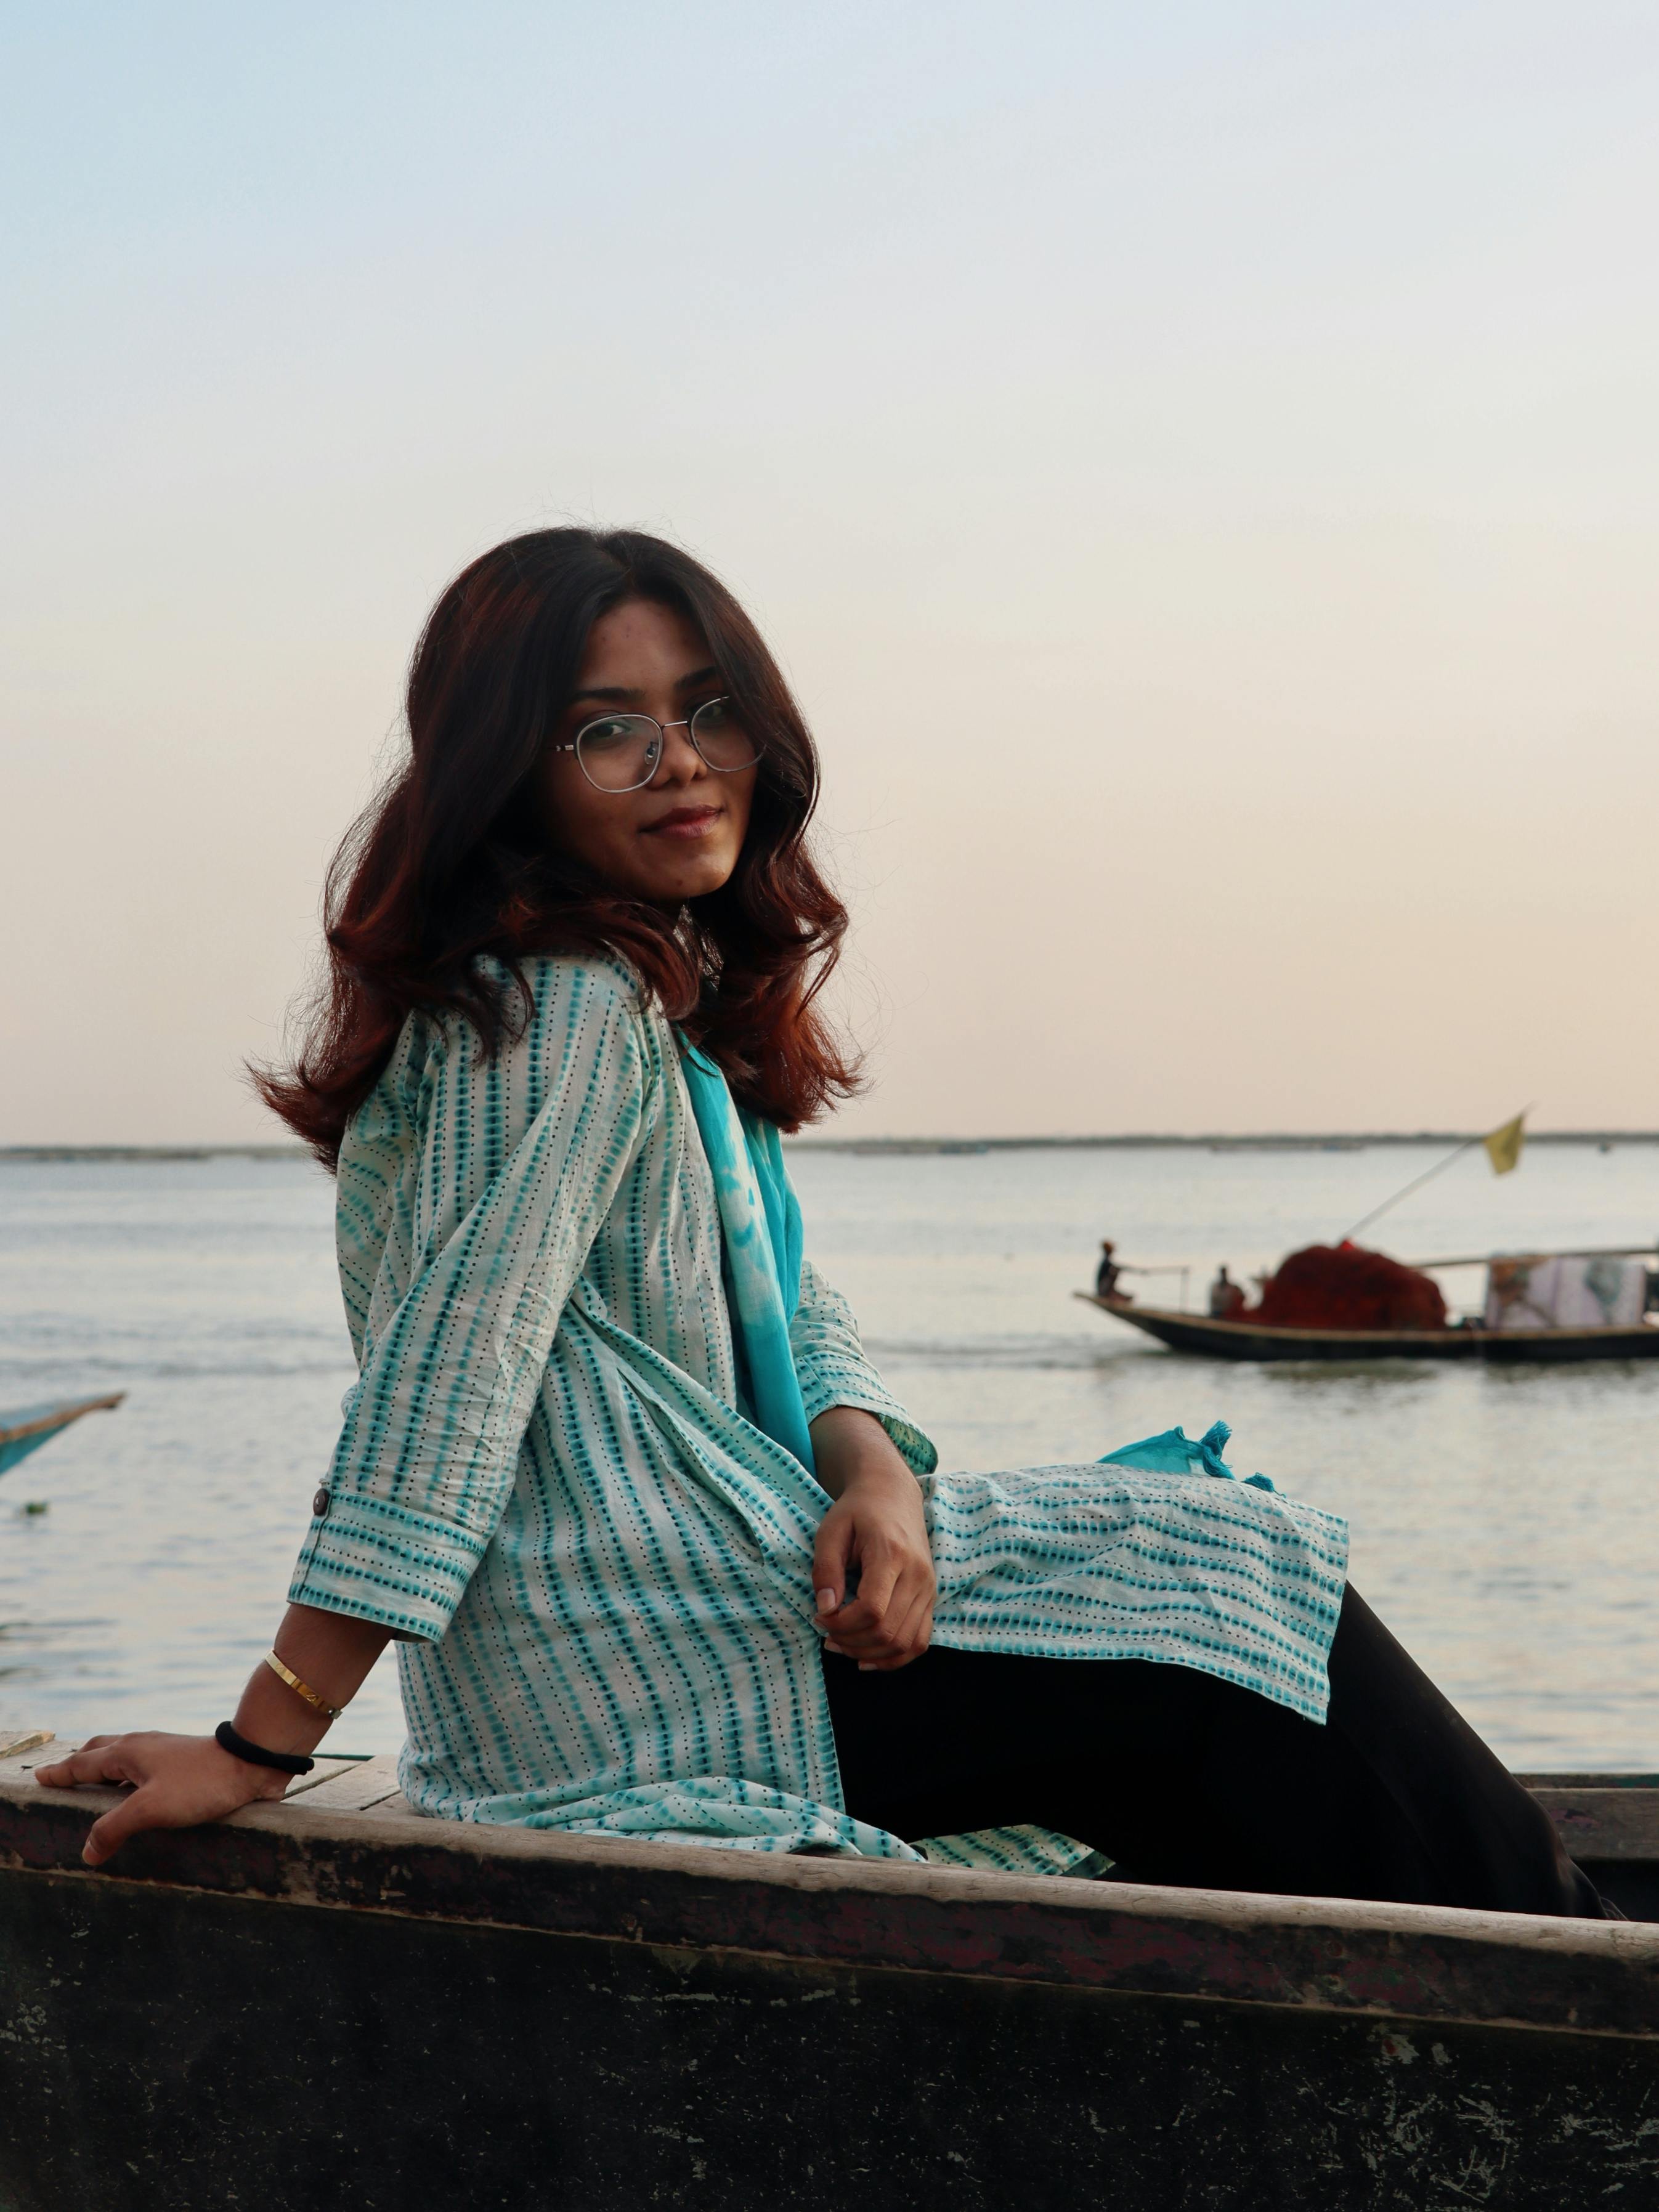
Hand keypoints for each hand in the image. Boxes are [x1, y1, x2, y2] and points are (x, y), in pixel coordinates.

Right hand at [34, 1731, 289, 1867]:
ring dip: (105, 1769)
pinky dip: (129, 1777)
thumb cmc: (201, 1782)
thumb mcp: (150, 1809)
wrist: (252, 1762)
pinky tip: (138, 1792)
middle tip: (63, 1776)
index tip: (40, 1776)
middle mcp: (142, 1746)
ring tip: (96, 1786)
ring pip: (124, 1757)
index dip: (60, 1774)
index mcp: (127, 1752)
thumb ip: (114, 1828)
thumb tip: (87, 1851)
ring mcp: (164, 1751)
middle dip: (79, 1764)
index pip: (82, 1764)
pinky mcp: (183, 1761)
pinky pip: (144, 1766)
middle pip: (101, 1752)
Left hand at [810, 1408, 935, 1671]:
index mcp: (892, 1554)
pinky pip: (919, 1641)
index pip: (872, 1609)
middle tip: (826, 1633)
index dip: (842, 1624)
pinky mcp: (930, 1597)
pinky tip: (868, 1656)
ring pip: (905, 1643)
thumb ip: (826, 1569)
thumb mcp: (830, 1531)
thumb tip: (825, 1609)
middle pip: (888, 1631)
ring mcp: (929, 1588)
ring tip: (842, 1645)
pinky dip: (894, 1657)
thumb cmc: (857, 1512)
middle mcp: (917, 1574)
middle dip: (851, 1642)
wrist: (892, 1496)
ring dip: (870, 1653)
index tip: (820, 1616)